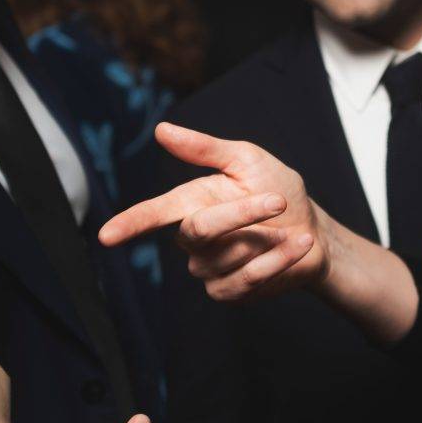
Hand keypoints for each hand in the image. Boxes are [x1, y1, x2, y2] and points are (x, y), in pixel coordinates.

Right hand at [98, 124, 325, 302]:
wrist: (315, 231)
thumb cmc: (279, 190)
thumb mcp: (246, 160)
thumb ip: (204, 148)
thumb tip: (162, 130)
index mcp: (190, 202)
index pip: (153, 214)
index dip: (130, 224)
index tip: (106, 236)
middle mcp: (193, 239)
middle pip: (200, 229)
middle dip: (241, 213)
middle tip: (277, 200)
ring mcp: (208, 269)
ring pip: (229, 254)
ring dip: (267, 236)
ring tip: (285, 228)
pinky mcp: (229, 292)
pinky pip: (249, 277)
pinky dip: (280, 258)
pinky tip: (297, 243)